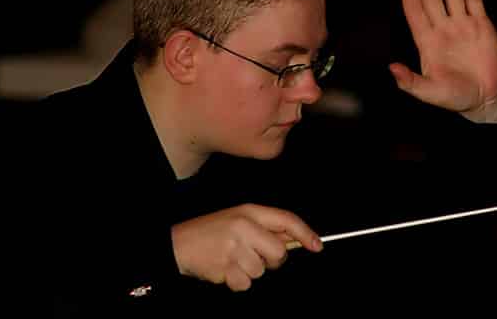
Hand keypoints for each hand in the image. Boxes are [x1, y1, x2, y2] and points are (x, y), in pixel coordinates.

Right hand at [170, 204, 321, 291]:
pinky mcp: (225, 268)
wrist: (178, 244)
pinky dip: (237, 282)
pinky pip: (246, 284)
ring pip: (262, 271)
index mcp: (249, 212)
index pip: (286, 219)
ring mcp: (234, 249)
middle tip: (252, 254)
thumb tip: (296, 241)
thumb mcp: (239, 219)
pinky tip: (224, 269)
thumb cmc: (212, 231)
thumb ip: (266, 227)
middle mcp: (243, 227)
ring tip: (231, 259)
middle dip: (271, 259)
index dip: (306, 233)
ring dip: (250, 271)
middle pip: (279, 253)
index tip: (318, 246)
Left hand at [390, 0, 496, 122]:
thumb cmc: (454, 97)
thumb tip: (392, 68)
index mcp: (428, 42)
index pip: (416, 13)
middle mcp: (443, 29)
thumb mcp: (429, 92)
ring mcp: (462, 25)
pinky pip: (474, 1)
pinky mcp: (481, 26)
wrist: (483, 98)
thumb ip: (410, 81)